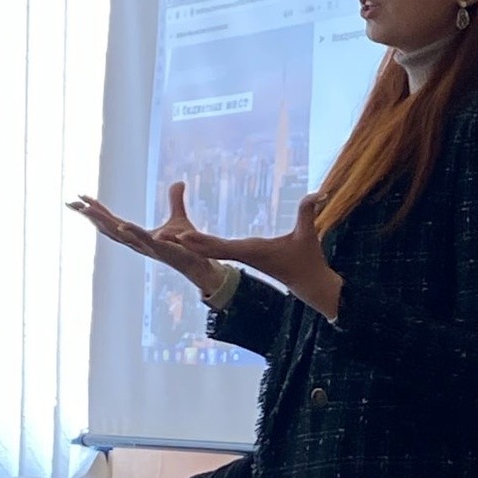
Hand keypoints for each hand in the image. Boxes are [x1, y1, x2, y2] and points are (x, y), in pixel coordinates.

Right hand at [69, 183, 223, 295]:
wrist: (200, 262)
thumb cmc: (186, 245)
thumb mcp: (179, 219)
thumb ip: (175, 200)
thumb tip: (179, 182)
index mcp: (136, 235)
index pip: (112, 220)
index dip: (97, 210)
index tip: (81, 197)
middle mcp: (136, 243)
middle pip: (108, 228)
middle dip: (90, 216)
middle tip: (72, 204)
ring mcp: (146, 247)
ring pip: (120, 234)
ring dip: (103, 222)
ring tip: (88, 211)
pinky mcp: (160, 249)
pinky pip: (144, 240)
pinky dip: (132, 232)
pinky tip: (122, 225)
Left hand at [179, 193, 343, 319]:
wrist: (308, 283)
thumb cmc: (308, 259)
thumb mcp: (309, 234)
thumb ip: (309, 212)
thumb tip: (318, 193)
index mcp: (252, 250)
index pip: (222, 247)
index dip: (201, 242)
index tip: (182, 237)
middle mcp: (243, 253)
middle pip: (208, 248)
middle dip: (185, 243)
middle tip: (159, 236)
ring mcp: (241, 256)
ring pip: (209, 249)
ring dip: (188, 243)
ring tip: (165, 235)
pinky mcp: (243, 255)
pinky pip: (216, 249)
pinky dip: (199, 243)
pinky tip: (185, 238)